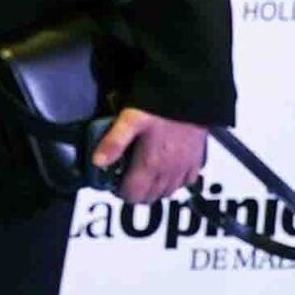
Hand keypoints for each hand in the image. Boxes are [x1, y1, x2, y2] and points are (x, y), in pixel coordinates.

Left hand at [93, 110, 209, 205]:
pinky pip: (187, 182)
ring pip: (169, 192)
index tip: (114, 182)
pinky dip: (176, 182)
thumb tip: (97, 162)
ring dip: (155, 189)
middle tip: (127, 178)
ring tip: (145, 175)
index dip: (121, 192)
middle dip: (137, 192)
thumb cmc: (157, 108)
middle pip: (151, 197)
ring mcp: (185, 168)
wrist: (189, 97)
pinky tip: (167, 170)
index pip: (134, 195)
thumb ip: (113, 142)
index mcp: (150, 165)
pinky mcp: (197, 161)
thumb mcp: (129, 121)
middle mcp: (169, 171)